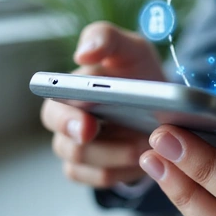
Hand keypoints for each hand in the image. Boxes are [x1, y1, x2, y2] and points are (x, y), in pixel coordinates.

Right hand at [41, 21, 165, 187]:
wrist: (161, 102)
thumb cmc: (137, 71)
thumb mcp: (130, 47)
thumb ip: (105, 38)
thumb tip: (82, 54)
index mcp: (66, 92)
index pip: (54, 109)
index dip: (67, 120)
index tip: (88, 127)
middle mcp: (66, 123)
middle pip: (68, 145)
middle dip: (95, 147)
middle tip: (134, 146)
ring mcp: (79, 150)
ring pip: (88, 164)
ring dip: (120, 157)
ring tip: (148, 146)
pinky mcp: (94, 170)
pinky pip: (101, 178)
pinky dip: (124, 171)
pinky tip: (144, 161)